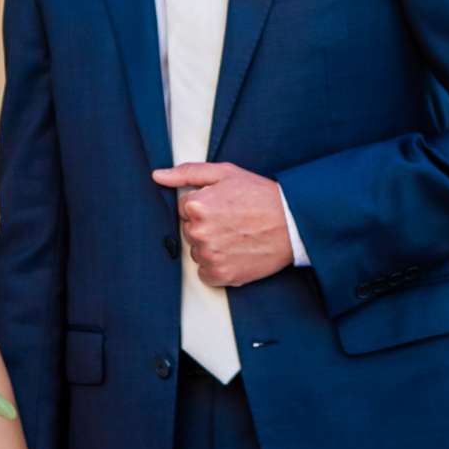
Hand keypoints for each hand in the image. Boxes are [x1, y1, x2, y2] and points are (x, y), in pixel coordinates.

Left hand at [152, 161, 291, 286]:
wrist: (292, 223)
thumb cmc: (260, 195)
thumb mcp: (224, 173)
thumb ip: (186, 173)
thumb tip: (157, 176)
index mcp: (197, 206)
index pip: (184, 208)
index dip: (204, 205)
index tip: (223, 206)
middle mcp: (200, 232)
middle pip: (189, 230)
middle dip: (205, 225)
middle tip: (232, 220)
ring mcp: (210, 255)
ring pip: (197, 251)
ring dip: (211, 246)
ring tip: (236, 236)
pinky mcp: (222, 275)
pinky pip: (205, 273)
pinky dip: (217, 266)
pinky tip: (235, 253)